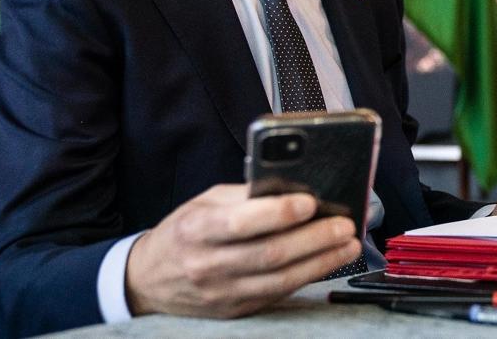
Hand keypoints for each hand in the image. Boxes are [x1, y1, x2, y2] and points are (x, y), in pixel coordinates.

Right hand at [125, 184, 360, 317]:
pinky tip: (328, 261)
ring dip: (321, 261)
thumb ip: (245, 196)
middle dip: (314, 238)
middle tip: (345, 224)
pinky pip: (279, 293)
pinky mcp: (236, 309)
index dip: (279, 213)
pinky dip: (308, 276)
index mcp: (197, 229)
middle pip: (269, 253)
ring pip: (280, 279)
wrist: (149, 279)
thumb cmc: (184, 231)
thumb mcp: (205, 203)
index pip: (242, 222)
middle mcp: (208, 264)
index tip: (310, 202)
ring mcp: (222, 292)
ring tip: (348, 243)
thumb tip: (293, 186)